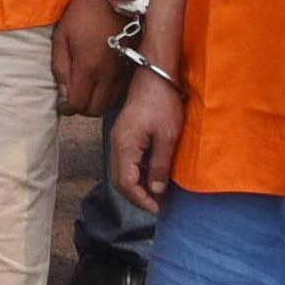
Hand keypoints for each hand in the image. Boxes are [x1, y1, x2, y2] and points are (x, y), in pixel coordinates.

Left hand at [52, 0, 125, 117]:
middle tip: (74, 96)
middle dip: (82, 108)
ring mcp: (123, 72)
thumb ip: (60, 67)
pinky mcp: (132, 66)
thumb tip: (62, 93)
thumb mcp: (62, 37)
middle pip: (95, 110)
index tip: (61, 104)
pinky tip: (102, 82)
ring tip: (88, 90)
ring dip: (97, 102)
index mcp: (88, 68)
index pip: (77, 105)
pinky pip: (121, 91)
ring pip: (110, 103)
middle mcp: (108, 75)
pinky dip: (110, 94)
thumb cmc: (83, 14)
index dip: (66, 108)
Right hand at [108, 69, 183, 209]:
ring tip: (156, 195)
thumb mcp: (167, 137)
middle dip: (137, 197)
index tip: (158, 209)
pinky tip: (151, 176)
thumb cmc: (162, 103)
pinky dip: (136, 175)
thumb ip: (159, 166)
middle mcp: (116, 144)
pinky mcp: (124, 134)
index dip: (141, 200)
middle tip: (157, 206)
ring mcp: (118, 139)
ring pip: (121, 172)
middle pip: (120, 181)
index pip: (126, 183)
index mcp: (125, 146)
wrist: (154, 76)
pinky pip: (125, 162)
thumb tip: (157, 191)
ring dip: (136, 187)